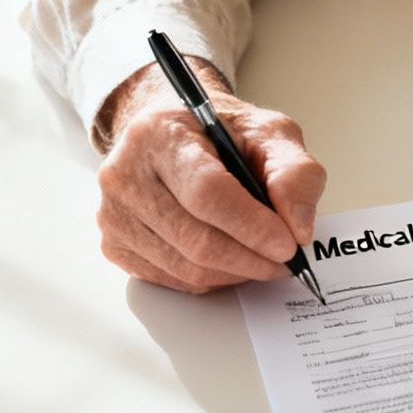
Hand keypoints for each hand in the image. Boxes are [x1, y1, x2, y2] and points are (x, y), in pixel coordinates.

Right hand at [94, 60, 326, 293]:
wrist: (175, 134)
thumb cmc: (220, 132)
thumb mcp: (270, 133)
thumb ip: (294, 173)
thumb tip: (298, 228)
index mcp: (161, 134)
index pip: (206, 192)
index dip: (251, 226)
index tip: (287, 245)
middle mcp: (125, 174)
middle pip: (196, 239)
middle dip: (252, 259)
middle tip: (286, 261)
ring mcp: (114, 213)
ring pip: (186, 267)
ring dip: (236, 273)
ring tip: (264, 259)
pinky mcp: (115, 244)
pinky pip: (172, 279)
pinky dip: (212, 279)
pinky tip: (231, 260)